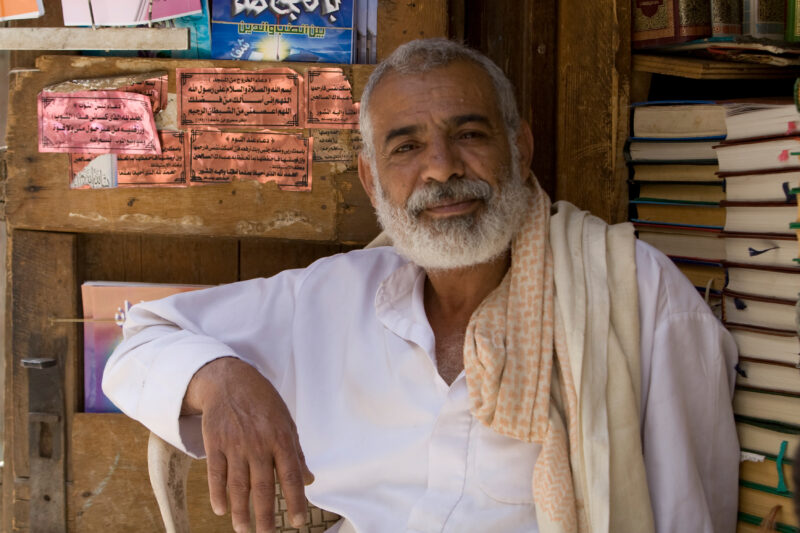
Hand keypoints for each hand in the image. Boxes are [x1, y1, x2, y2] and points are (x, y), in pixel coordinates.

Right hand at [183, 357, 313, 532]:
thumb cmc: (263, 403)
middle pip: (263, 486)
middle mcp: (259, 444)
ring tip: (243, 529)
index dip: (296, 500)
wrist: (230, 381)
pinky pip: (216, 473)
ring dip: (241, 510)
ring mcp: (235, 444)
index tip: (299, 522)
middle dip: (266, 514)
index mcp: (281, 438)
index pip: (291, 476)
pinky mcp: (214, 443)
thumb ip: (296, 452)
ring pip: (238, 484)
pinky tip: (222, 509)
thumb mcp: (286, 422)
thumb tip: (309, 480)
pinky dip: (218, 493)